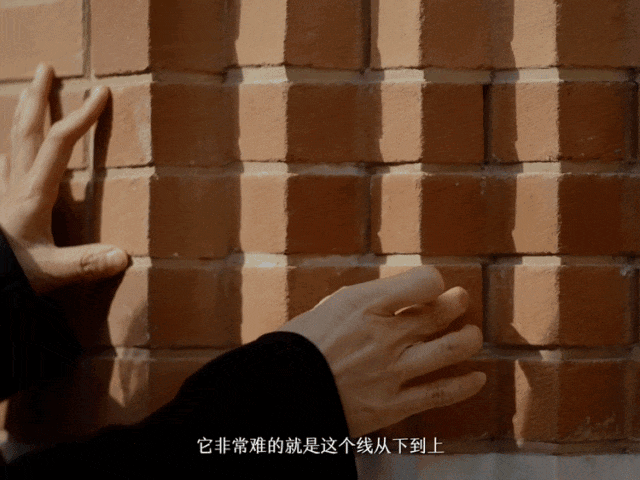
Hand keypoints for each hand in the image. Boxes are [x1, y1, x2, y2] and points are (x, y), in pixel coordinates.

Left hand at [0, 64, 127, 293]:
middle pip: (26, 130)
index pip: (60, 143)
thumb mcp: (50, 272)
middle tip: (45, 68)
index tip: (99, 93)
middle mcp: (15, 184)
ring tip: (27, 94)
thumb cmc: (10, 275)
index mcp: (33, 194)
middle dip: (37, 97)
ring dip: (22, 114)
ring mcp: (2, 191)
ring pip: (12, 141)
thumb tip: (123, 256)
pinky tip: (11, 149)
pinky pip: (4, 164)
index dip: (81, 116)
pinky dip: (10, 147)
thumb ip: (85, 263)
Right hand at [279, 266, 484, 437]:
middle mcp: (385, 335)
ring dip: (467, 339)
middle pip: (440, 313)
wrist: (280, 395)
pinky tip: (478, 378)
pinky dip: (464, 385)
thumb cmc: (295, 348)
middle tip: (458, 300)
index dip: (432, 280)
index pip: (423, 282)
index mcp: (363, 305)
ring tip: (471, 335)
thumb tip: (389, 298)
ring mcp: (392, 371)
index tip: (429, 285)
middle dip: (456, 302)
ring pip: (450, 349)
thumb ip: (360, 302)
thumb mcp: (325, 310)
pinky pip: (440, 393)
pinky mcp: (393, 404)